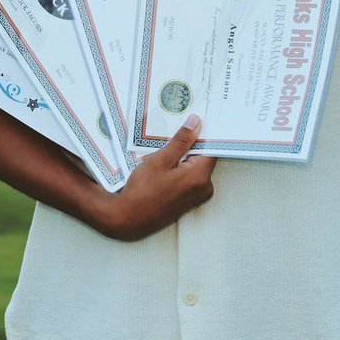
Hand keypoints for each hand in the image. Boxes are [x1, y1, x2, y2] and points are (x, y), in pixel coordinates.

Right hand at [98, 114, 215, 241]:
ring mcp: (198, 196)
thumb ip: (181, 141)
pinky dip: (180, 168)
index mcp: (200, 177)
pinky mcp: (190, 200)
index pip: (210, 147)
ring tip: (164, 150)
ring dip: (183, 157)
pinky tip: (164, 165)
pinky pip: (190, 177)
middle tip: (173, 133)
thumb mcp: (159, 160)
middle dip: (190, 145)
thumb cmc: (142, 190)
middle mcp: (204, 188)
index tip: (193, 120)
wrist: (129, 219)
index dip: (202, 133)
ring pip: (195, 166)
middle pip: (203, 157)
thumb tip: (197, 122)